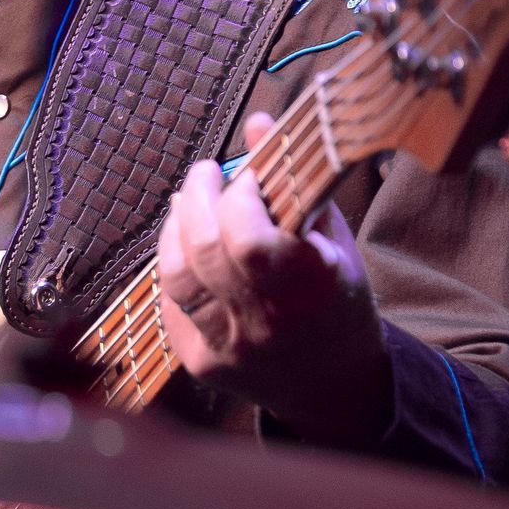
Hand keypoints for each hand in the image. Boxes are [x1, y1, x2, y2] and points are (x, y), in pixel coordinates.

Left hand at [157, 113, 391, 448]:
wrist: (334, 386)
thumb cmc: (338, 299)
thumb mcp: (333, 238)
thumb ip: (293, 180)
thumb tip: (258, 123)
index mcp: (312, 290)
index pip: (251, 238)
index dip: (237, 196)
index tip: (244, 177)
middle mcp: (267, 323)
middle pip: (205, 251)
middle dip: (197, 198)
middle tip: (206, 174)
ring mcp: (229, 346)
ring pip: (175, 276)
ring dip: (176, 227)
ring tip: (190, 203)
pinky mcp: (200, 361)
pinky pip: (170, 301)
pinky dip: (174, 264)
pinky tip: (187, 246)